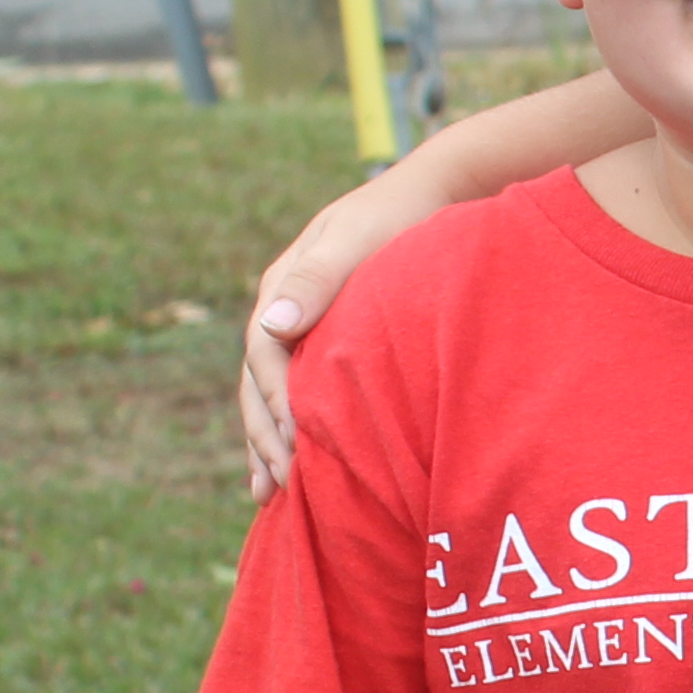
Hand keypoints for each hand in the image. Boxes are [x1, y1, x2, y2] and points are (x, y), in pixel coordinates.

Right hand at [235, 176, 435, 498]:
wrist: (434, 197)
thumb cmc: (400, 218)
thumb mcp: (357, 240)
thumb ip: (318, 277)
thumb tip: (272, 322)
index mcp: (282, 287)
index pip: (264, 358)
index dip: (276, 405)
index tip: (293, 449)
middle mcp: (284, 309)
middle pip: (258, 384)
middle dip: (263, 437)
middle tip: (277, 490)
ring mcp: (303, 326)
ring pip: (271, 393)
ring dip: (267, 444)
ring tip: (268, 495)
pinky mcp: (327, 339)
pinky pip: (299, 390)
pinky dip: (292, 430)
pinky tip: (297, 467)